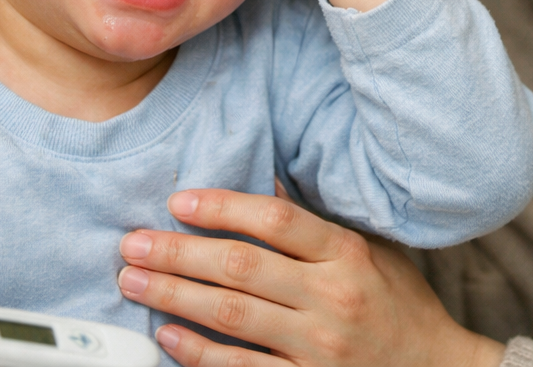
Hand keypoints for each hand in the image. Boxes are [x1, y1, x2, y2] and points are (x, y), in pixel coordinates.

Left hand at [117, 189, 504, 366]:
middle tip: (133, 243)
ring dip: (175, 298)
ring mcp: (318, 347)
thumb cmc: (399, 301)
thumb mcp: (370, 248)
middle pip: (242, 268)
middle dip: (179, 254)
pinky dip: (200, 354)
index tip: (180, 201)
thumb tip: (262, 182)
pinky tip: (168, 336)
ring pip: (232, 317)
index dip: (223, 207)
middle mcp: (331, 297)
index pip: (275, 220)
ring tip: (134, 282)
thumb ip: (314, 220)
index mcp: (346, 253)